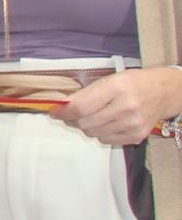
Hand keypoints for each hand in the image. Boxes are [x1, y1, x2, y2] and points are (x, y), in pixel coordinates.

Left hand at [57, 66, 181, 147]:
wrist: (164, 92)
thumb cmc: (134, 83)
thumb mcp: (111, 79)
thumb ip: (87, 93)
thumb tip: (62, 107)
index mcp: (117, 87)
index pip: (80, 106)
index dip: (63, 111)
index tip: (54, 111)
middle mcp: (126, 107)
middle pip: (85, 122)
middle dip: (72, 119)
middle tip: (71, 115)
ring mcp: (133, 124)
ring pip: (93, 133)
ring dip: (86, 126)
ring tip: (91, 117)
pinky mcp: (136, 136)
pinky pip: (106, 140)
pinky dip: (100, 133)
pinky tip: (106, 123)